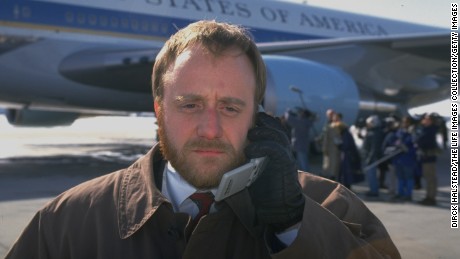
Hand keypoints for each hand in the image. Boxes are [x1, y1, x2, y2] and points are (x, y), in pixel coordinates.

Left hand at [245, 112, 304, 232]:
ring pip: (278, 135)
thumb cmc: (261, 188)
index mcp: (275, 147)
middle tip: (252, 118)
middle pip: (277, 126)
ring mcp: (286, 156)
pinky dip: (263, 146)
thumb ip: (244, 156)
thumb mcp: (250, 167)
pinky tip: (250, 149)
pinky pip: (277, 150)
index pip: (272, 126)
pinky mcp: (286, 165)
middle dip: (264, 120)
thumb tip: (222, 148)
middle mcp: (282, 149)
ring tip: (250, 132)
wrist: (277, 207)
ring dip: (263, 131)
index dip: (263, 119)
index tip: (249, 115)